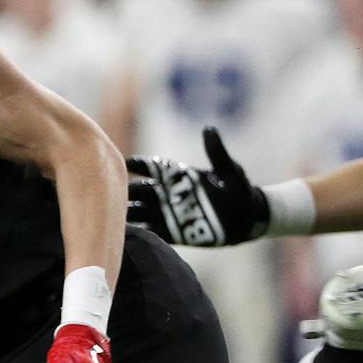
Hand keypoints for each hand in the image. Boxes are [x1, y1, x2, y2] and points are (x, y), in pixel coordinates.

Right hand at [126, 127, 265, 246]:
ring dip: (127, 213)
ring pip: (139, 211)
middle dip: (125, 191)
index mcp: (177, 175)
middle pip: (139, 190)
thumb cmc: (239, 190)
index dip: (137, 164)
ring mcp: (168, 213)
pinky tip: (127, 234)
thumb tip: (209, 129)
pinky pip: (151, 232)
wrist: (248, 219)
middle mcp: (168, 193)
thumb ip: (217, 152)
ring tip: (114, 217)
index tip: (126, 164)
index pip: (150, 167)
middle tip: (114, 194)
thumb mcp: (229, 170)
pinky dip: (140, 232)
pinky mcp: (173, 232)